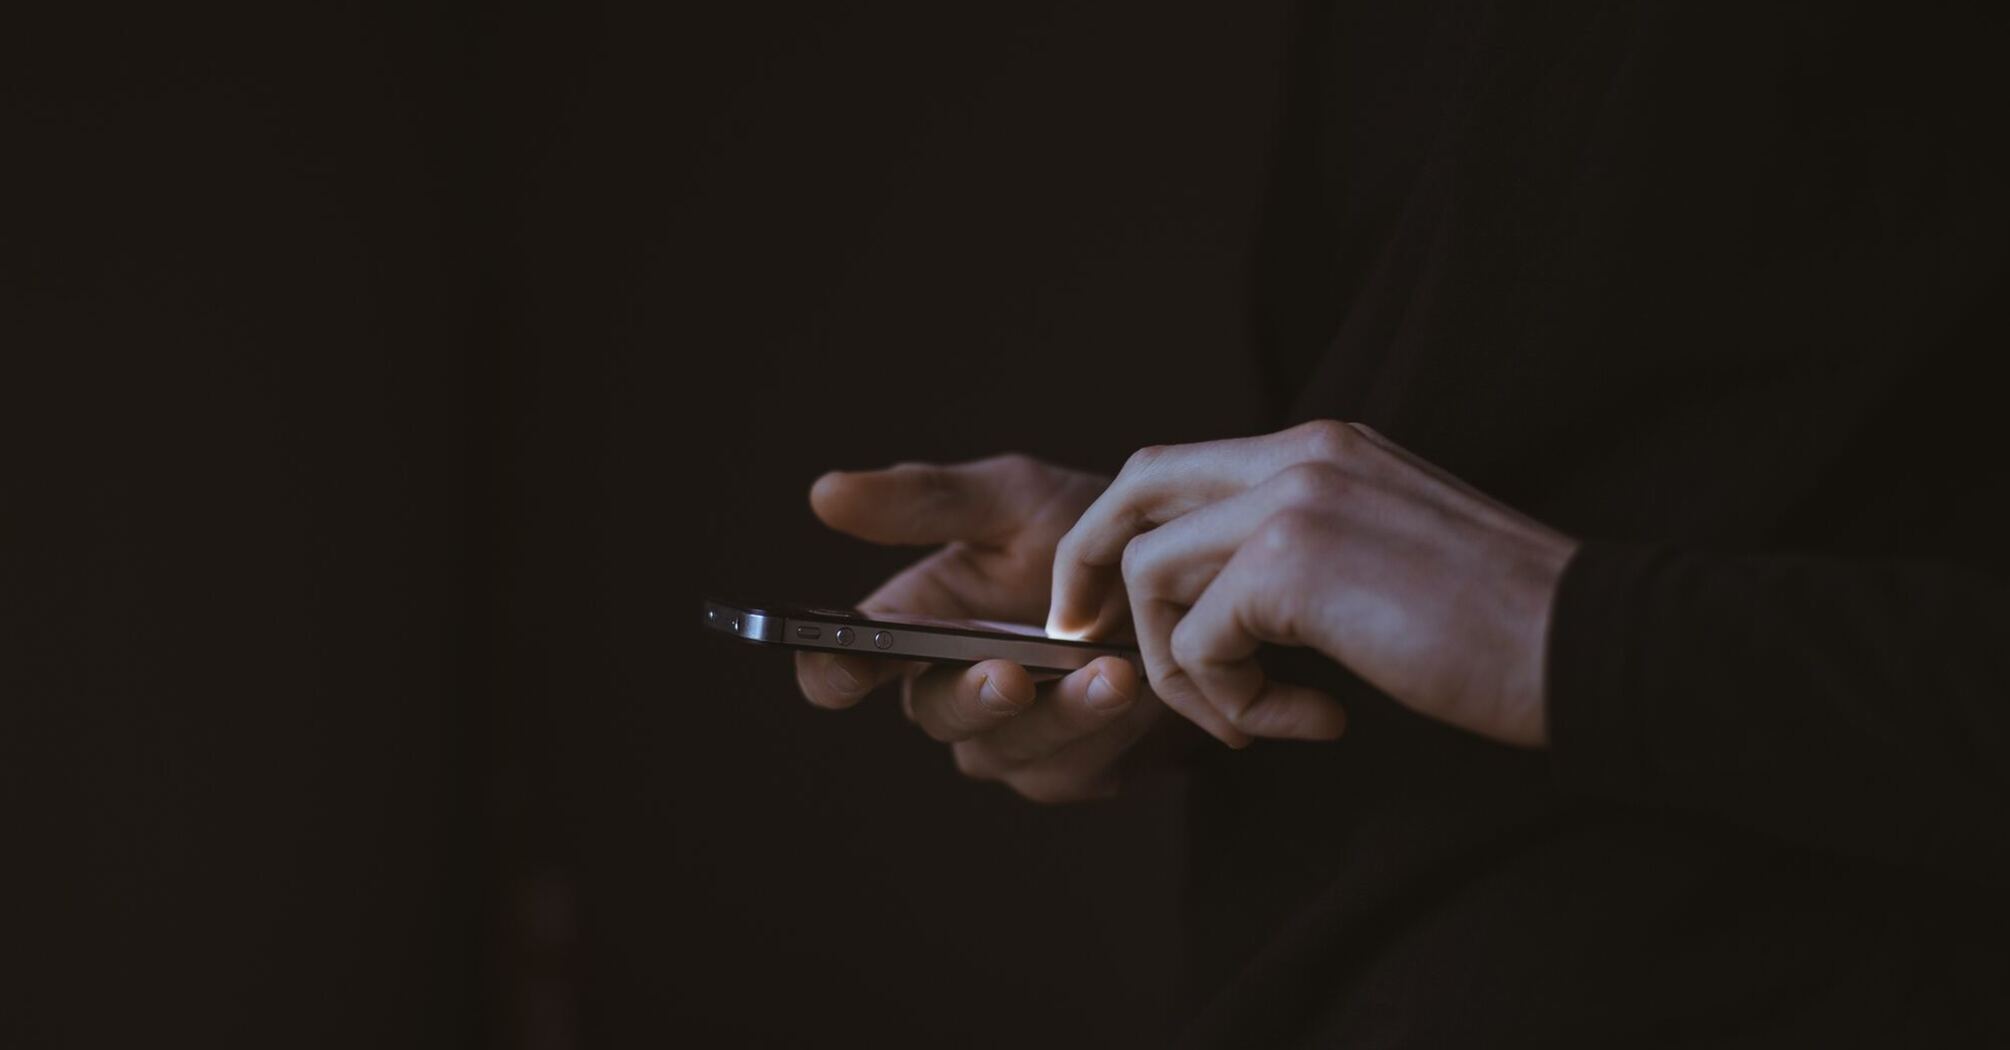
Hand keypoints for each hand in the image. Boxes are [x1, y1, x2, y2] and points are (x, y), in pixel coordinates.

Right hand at [794, 454, 1175, 802]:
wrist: (1188, 581)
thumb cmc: (1088, 534)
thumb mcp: (1014, 499)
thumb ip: (927, 501)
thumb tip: (824, 493)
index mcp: (914, 626)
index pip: (844, 667)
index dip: (833, 672)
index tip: (848, 665)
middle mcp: (950, 691)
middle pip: (934, 715)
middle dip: (972, 697)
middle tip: (1010, 675)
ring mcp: (1009, 740)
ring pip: (1007, 749)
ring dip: (1060, 715)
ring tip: (1112, 672)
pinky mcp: (1070, 771)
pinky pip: (1073, 767)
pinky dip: (1107, 729)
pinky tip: (1142, 689)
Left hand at [1047, 421, 1578, 748]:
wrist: (1589, 643)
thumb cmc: (1501, 624)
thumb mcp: (1385, 554)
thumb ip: (1302, 550)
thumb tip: (1218, 604)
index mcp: (1322, 447)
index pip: (1175, 467)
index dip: (1121, 534)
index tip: (1105, 606)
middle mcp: (1299, 454)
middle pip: (1133, 490)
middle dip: (1089, 569)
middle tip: (1085, 640)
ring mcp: (1293, 499)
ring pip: (1151, 574)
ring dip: (1183, 668)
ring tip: (1254, 718)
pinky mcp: (1294, 564)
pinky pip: (1201, 642)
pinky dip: (1233, 703)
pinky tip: (1311, 721)